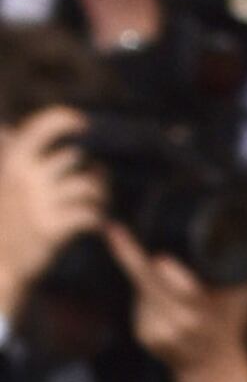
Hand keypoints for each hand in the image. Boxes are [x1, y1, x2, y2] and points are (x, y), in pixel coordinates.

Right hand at [0, 100, 101, 311]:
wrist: (0, 263)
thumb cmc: (3, 220)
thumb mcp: (1, 182)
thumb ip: (7, 155)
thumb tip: (6, 129)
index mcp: (12, 162)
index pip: (39, 127)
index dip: (64, 119)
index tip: (83, 122)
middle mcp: (25, 178)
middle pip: (72, 157)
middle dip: (91, 167)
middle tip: (100, 178)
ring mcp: (39, 203)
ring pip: (86, 185)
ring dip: (101, 192)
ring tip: (100, 201)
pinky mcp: (52, 228)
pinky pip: (88, 214)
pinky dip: (98, 217)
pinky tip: (98, 223)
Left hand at [110, 225, 246, 381]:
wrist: (215, 369)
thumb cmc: (229, 322)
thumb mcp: (243, 293)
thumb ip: (243, 260)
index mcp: (210, 314)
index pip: (187, 291)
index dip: (171, 275)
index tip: (160, 257)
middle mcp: (186, 327)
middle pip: (151, 285)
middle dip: (130, 255)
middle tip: (114, 229)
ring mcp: (164, 336)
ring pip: (142, 293)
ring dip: (140, 276)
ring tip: (154, 269)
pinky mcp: (147, 339)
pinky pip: (137, 307)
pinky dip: (142, 297)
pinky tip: (156, 298)